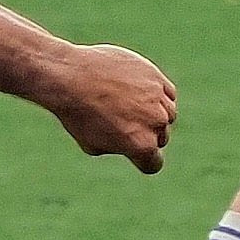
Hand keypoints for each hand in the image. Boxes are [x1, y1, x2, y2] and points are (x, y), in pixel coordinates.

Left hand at [32, 42, 176, 172]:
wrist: (71, 76)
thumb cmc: (78, 114)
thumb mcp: (92, 144)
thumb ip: (119, 147)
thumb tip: (130, 143)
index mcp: (141, 145)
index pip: (154, 163)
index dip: (142, 160)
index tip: (132, 151)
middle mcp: (156, 123)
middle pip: (161, 137)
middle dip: (146, 134)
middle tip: (120, 123)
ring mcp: (158, 98)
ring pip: (167, 114)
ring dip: (153, 114)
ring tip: (126, 106)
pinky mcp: (157, 77)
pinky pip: (167, 94)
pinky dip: (157, 97)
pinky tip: (137, 93)